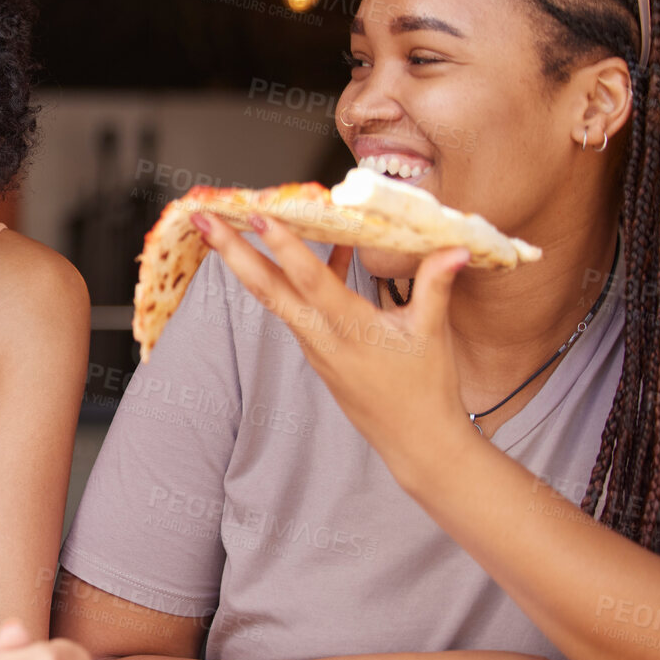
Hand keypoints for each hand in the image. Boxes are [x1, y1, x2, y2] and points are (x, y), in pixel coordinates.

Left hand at [193, 213, 470, 468]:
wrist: (414, 442)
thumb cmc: (426, 390)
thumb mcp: (433, 335)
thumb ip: (436, 286)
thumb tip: (456, 247)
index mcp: (351, 331)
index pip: (311, 282)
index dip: (285, 248)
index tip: (260, 217)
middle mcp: (321, 337)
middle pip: (267, 289)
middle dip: (231, 251)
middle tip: (202, 218)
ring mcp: (313, 345)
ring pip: (275, 297)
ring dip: (248, 262)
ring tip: (228, 227)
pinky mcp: (316, 350)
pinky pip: (296, 306)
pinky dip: (292, 277)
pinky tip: (319, 249)